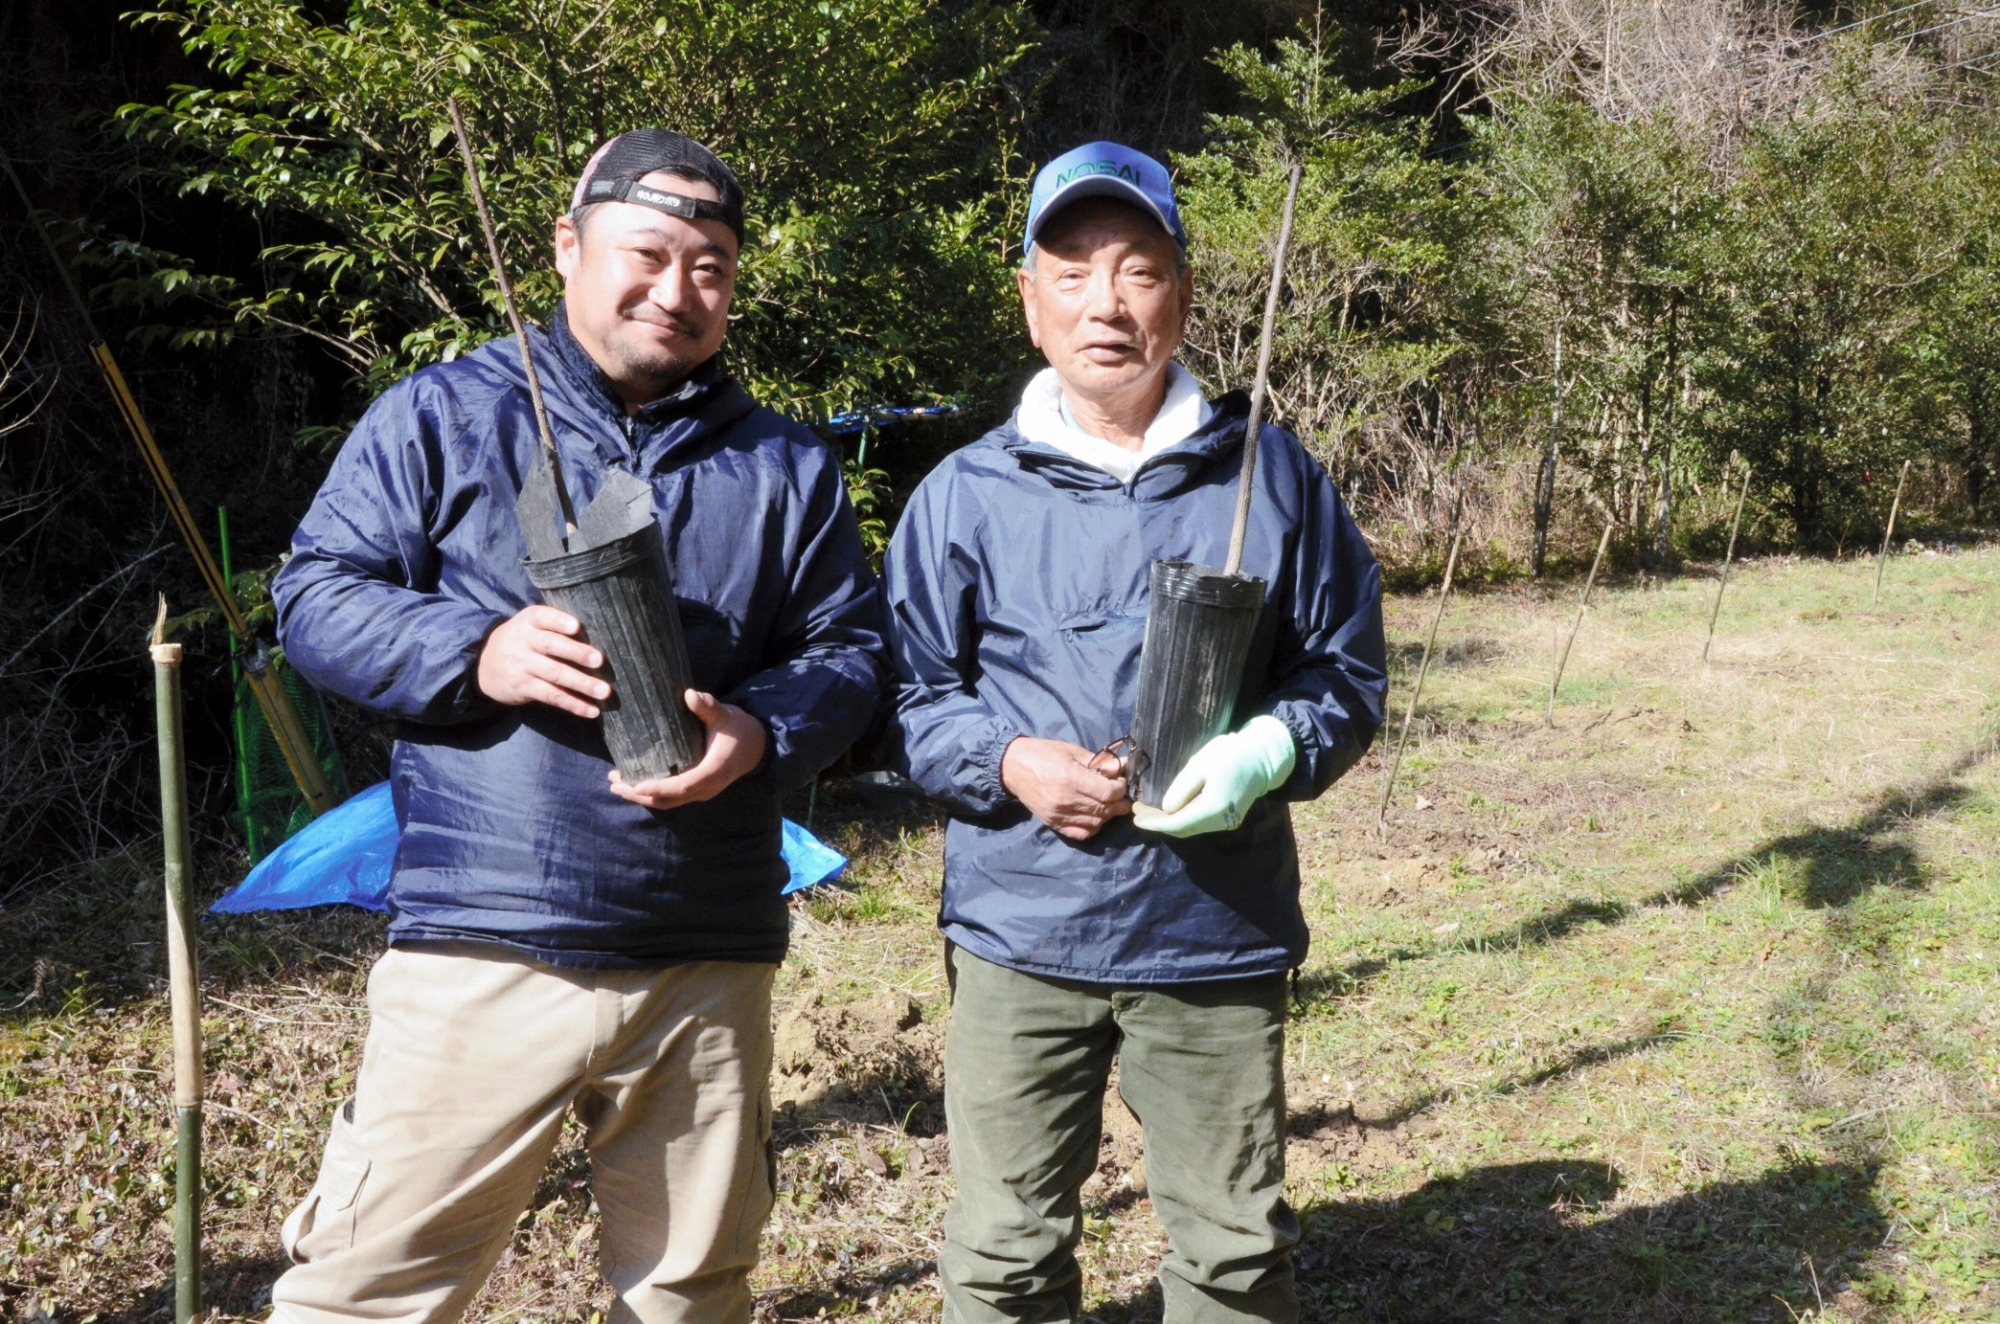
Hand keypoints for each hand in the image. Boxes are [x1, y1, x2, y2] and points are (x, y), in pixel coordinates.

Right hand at [476, 605, 607, 717]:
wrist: (482, 664)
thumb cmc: (520, 641)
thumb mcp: (528, 625)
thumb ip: (553, 625)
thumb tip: (596, 633)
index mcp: (528, 621)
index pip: (542, 617)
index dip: (559, 621)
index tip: (576, 626)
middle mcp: (523, 641)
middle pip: (551, 646)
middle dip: (576, 653)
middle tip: (599, 661)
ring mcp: (522, 666)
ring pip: (555, 674)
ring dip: (582, 683)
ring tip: (604, 691)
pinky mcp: (524, 687)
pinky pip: (551, 696)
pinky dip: (573, 703)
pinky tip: (591, 710)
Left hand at [608, 689, 767, 810]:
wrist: (757, 746)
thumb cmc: (740, 729)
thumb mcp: (726, 716)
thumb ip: (708, 707)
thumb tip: (689, 694)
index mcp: (713, 771)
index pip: (682, 786)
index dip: (659, 788)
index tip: (636, 785)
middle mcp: (706, 788)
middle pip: (669, 800)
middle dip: (639, 795)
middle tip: (614, 783)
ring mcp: (702, 792)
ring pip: (668, 802)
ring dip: (642, 796)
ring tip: (617, 785)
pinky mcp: (697, 790)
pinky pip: (672, 798)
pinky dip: (652, 794)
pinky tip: (635, 783)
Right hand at [1000, 736, 1130, 840]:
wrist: (1013, 767)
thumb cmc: (1043, 754)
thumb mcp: (1073, 751)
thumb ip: (1099, 762)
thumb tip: (1124, 765)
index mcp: (1071, 778)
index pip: (1107, 792)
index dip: (1120, 788)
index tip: (1121, 782)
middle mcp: (1066, 800)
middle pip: (1104, 809)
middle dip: (1119, 802)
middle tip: (1123, 796)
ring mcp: (1059, 815)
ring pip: (1096, 822)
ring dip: (1108, 814)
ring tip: (1110, 804)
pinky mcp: (1053, 824)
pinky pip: (1081, 833)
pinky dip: (1093, 827)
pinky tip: (1095, 816)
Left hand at [1131, 715, 1295, 837]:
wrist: (1263, 758)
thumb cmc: (1231, 755)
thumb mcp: (1201, 765)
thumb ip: (1182, 788)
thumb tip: (1166, 808)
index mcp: (1213, 809)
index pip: (1176, 823)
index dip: (1154, 822)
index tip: (1135, 816)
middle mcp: (1221, 822)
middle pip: (1183, 829)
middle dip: (1159, 823)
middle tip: (1138, 812)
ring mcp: (1227, 823)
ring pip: (1192, 828)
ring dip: (1171, 822)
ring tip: (1150, 811)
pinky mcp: (1230, 819)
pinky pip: (1201, 823)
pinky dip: (1184, 819)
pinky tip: (1172, 810)